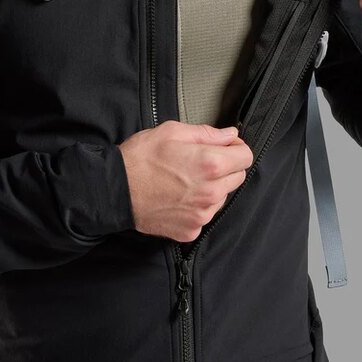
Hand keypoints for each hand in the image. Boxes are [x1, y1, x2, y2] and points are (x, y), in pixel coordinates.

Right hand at [118, 121, 253, 242]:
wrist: (115, 190)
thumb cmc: (140, 158)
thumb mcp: (172, 131)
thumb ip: (207, 133)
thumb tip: (230, 135)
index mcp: (210, 164)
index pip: (246, 156)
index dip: (236, 148)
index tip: (225, 146)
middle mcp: (211, 193)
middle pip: (238, 177)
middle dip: (226, 167)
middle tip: (201, 160)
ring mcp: (202, 214)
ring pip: (222, 197)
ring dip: (212, 187)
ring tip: (186, 179)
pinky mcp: (191, 230)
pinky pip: (205, 214)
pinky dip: (197, 205)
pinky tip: (178, 195)